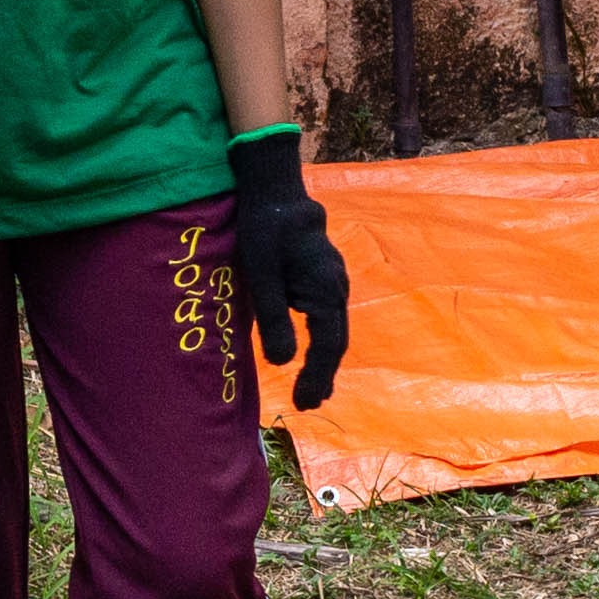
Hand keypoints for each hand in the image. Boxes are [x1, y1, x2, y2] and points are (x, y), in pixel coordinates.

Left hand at [223, 130, 348, 410]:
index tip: (303, 403)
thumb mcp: (261, 275)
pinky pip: (329, 318)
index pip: (328, 346)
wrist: (277, 192)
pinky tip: (313, 355)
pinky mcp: (325, 278)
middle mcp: (338, 288)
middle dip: (323, 376)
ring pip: (335, 331)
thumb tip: (281, 363)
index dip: (316, 377)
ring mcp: (335, 282)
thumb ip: (273, 319)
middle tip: (308, 405)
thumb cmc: (265, 230)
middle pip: (336, 342)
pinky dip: (323, 342)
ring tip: (314, 392)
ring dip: (325, 362)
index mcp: (325, 291)